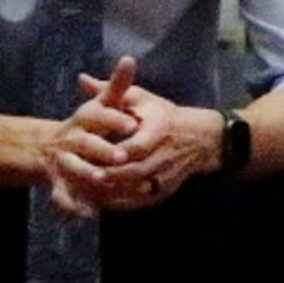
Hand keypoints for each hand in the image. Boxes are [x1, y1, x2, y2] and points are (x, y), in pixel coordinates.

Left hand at [52, 60, 220, 214]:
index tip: (102, 153)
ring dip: (118, 191)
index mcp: (158, 131)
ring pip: (141, 188)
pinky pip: (146, 200)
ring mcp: (167, 175)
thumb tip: (81, 79)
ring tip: (92, 191)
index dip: (122, 151)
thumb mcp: (141, 99)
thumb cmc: (163, 114)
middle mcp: (164, 156)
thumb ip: (111, 91)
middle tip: (90, 176)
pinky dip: (127, 203)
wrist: (202, 138)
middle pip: (139, 170)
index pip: (140, 145)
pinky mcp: (166, 189)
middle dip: (115, 175)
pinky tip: (105, 202)